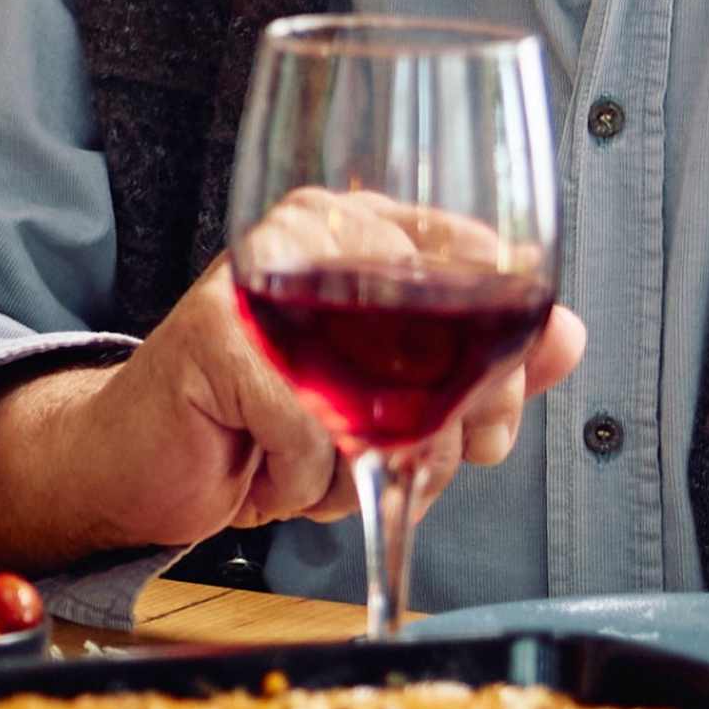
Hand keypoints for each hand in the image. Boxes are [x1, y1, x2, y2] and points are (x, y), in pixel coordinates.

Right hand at [0, 251, 585, 575]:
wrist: (143, 460)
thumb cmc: (266, 418)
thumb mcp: (390, 397)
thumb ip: (480, 364)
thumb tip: (565, 333)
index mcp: (353, 224)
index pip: (476, 261)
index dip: (502, 361)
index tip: (484, 422)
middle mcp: (303, 233)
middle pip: (440, 336)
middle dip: (439, 434)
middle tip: (401, 462)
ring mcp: (254, 279)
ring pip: (379, 401)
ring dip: (358, 470)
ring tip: (314, 463)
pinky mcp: (215, 339)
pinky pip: (312, 439)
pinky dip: (298, 483)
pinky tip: (265, 468)